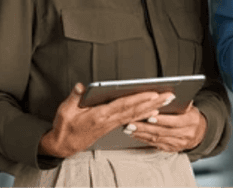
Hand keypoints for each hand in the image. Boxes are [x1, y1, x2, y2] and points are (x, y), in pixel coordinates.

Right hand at [39, 83, 174, 157]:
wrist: (63, 145)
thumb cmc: (65, 127)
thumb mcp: (65, 111)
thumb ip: (75, 97)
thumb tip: (82, 86)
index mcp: (99, 115)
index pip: (123, 105)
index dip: (139, 99)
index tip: (152, 93)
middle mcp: (109, 120)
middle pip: (135, 110)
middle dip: (153, 102)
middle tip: (169, 95)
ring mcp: (112, 124)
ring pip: (136, 115)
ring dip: (152, 108)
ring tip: (166, 100)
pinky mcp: (112, 126)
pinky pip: (131, 119)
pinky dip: (143, 115)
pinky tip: (154, 111)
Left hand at [127, 102, 207, 151]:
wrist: (200, 133)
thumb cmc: (191, 116)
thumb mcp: (190, 107)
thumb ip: (181, 103)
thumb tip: (168, 95)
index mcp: (191, 121)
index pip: (175, 121)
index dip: (162, 120)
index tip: (149, 116)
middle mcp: (185, 134)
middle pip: (163, 131)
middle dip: (146, 127)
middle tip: (132, 123)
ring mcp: (178, 143)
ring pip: (157, 139)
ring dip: (142, 134)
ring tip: (130, 128)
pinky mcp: (171, 149)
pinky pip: (156, 145)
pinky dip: (144, 139)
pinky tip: (136, 135)